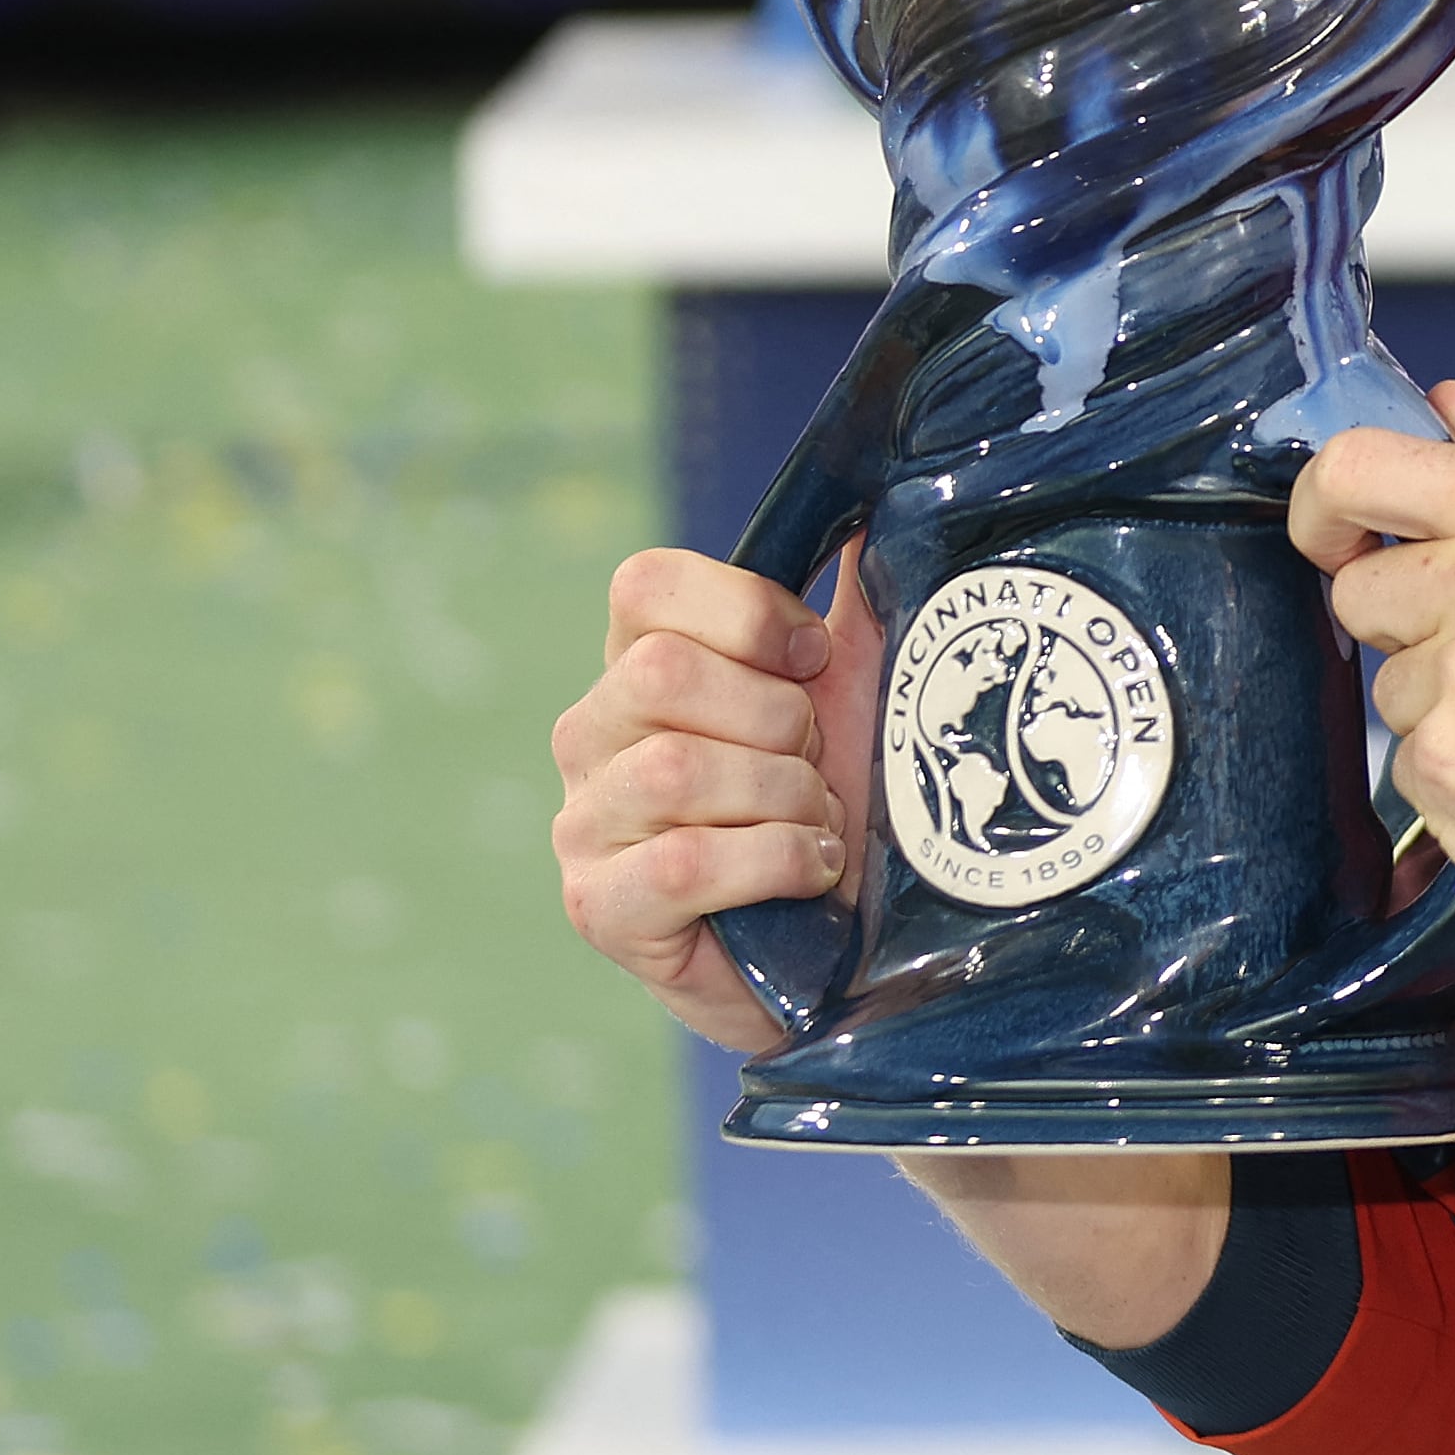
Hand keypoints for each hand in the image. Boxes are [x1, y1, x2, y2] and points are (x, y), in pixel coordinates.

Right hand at [552, 548, 870, 1052]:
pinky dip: (769, 862)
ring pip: (677, 770)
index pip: (645, 585)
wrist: (846, 949)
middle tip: (816, 766)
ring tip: (818, 827)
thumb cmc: (842, 806)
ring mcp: (585, 824)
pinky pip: (680, 863)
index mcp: (641, 664)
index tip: (815, 659)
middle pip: (662, 674)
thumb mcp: (856, 692)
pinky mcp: (600, 907)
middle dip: (777, 722)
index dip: (746, 613)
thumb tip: (870, 505)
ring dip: (783, 801)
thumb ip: (852, 603)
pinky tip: (805, 874)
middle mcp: (592, 734)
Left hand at [1293, 383, 1454, 1003]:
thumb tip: (1441, 401)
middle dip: (1403, 630)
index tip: (1333, 541)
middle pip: (1356, 593)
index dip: (1320, 506)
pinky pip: (1404, 763)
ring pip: (1386, 688)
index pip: (1357, 466)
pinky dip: (1452, 779)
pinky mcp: (1443, 767)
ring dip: (1439, 711)